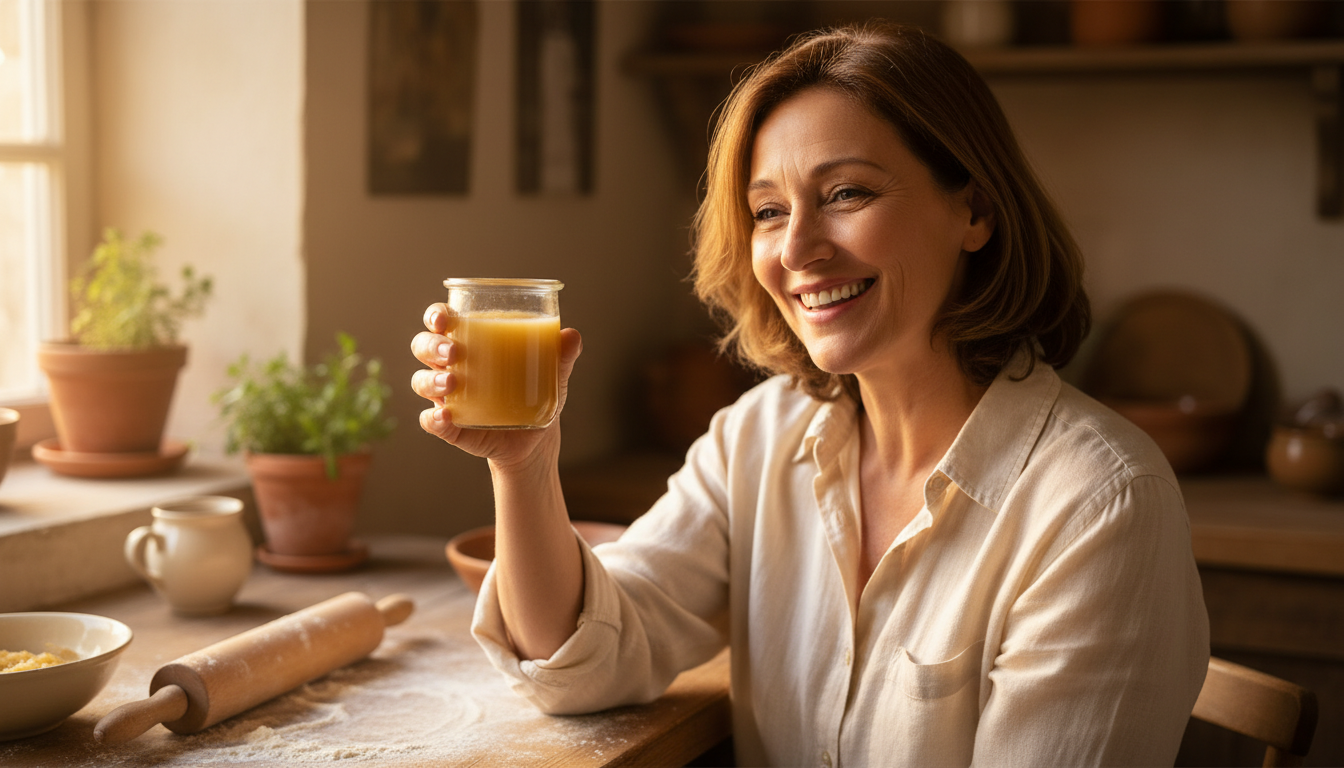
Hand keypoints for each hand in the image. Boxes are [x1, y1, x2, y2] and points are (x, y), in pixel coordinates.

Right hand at [410, 303, 582, 469]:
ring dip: (431, 379)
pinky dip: (434, 419)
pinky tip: (445, 416)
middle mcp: (450, 366)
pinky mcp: (452, 426)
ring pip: (421, 381)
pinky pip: (431, 422)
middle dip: (431, 345)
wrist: (537, 438)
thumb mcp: (552, 374)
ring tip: (451, 382)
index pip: (441, 321)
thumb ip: (561, 355)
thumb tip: (572, 336)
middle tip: (453, 351)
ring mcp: (447, 397)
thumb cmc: (536, 392)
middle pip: (423, 346)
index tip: (443, 318)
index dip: (435, 315)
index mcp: (469, 343)